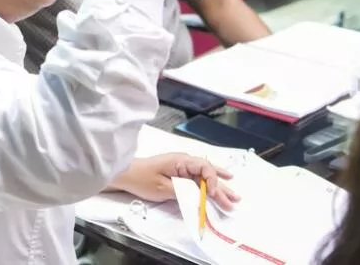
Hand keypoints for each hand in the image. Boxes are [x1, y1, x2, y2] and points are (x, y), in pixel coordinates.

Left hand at [111, 153, 239, 210]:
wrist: (125, 175)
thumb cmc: (142, 178)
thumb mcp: (162, 187)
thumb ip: (182, 192)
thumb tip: (199, 197)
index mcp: (181, 160)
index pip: (204, 167)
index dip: (212, 181)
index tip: (213, 194)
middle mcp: (185, 162)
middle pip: (208, 173)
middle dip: (221, 187)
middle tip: (234, 199)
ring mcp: (183, 168)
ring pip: (205, 177)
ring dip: (219, 187)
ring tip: (234, 196)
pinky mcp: (180, 175)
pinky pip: (198, 179)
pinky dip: (210, 185)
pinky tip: (220, 187)